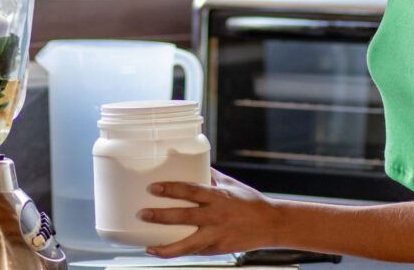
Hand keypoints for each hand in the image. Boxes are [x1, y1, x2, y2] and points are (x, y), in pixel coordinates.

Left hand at [140, 170, 280, 256]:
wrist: (271, 224)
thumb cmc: (249, 202)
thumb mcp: (230, 184)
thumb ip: (210, 176)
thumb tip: (192, 162)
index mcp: (218, 196)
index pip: (191, 190)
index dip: (171, 188)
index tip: (154, 187)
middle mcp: (216, 216)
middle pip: (184, 216)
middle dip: (161, 216)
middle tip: (142, 214)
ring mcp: (217, 235)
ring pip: (188, 245)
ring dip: (166, 247)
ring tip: (148, 247)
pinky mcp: (218, 250)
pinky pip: (196, 251)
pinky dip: (180, 251)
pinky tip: (166, 250)